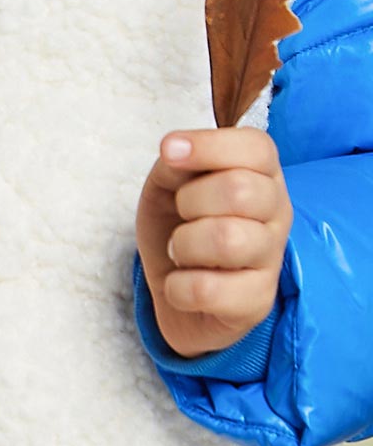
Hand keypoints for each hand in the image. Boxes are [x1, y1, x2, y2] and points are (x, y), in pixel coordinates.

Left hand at [137, 126, 292, 360]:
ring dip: (183, 245)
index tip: (169, 152)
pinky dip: (177, 287)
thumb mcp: (168, 185)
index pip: (256, 147)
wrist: (178, 290)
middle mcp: (278, 212)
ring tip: (181, 251)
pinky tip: (183, 284)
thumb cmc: (179, 225)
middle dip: (190, 201)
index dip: (209, 145)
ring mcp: (272, 258)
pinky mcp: (259, 300)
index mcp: (262, 174)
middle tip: (182, 216)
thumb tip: (175, 151)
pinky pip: (208, 289)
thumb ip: (176, 164)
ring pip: (227, 239)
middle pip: (240, 191)